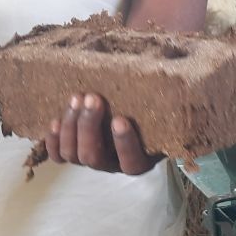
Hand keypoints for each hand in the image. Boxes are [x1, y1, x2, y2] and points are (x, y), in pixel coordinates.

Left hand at [44, 93, 162, 174]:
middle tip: (92, 97)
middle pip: (93, 157)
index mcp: (140, 160)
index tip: (120, 120)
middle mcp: (113, 164)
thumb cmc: (151, 108)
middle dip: (89, 127)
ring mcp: (91, 159)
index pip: (131, 162)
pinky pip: (58, 155)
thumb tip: (182, 71)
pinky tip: (55, 121)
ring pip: (73, 154)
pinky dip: (53, 141)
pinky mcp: (74, 152)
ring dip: (71, 126)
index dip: (124, 144)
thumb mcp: (163, 105)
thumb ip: (167, 97)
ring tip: (76, 98)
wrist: (132, 110)